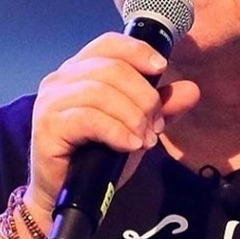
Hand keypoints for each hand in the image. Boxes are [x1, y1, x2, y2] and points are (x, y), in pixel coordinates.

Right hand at [22, 32, 199, 234]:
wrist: (69, 195)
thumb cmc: (98, 155)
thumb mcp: (137, 126)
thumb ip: (162, 107)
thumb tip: (192, 90)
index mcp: (81, 69)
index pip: (109, 43)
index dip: (137, 51)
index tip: (161, 69)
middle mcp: (61, 78)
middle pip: (112, 69)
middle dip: (144, 97)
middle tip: (156, 126)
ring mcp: (51, 100)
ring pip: (102, 92)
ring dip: (133, 117)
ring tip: (145, 140)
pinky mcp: (47, 125)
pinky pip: (88, 118)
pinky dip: (116, 131)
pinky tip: (130, 145)